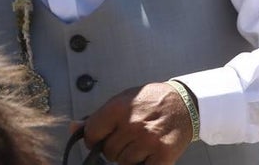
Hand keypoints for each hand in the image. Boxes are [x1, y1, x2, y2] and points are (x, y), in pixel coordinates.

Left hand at [77, 82, 193, 163]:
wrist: (184, 104)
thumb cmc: (151, 101)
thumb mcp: (123, 100)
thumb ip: (98, 116)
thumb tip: (74, 128)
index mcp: (119, 108)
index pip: (92, 133)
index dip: (93, 140)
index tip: (99, 139)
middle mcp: (133, 124)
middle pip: (108, 152)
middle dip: (114, 148)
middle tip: (127, 138)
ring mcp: (148, 140)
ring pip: (123, 162)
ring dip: (129, 157)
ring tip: (140, 143)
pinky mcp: (162, 155)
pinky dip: (144, 163)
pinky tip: (149, 153)